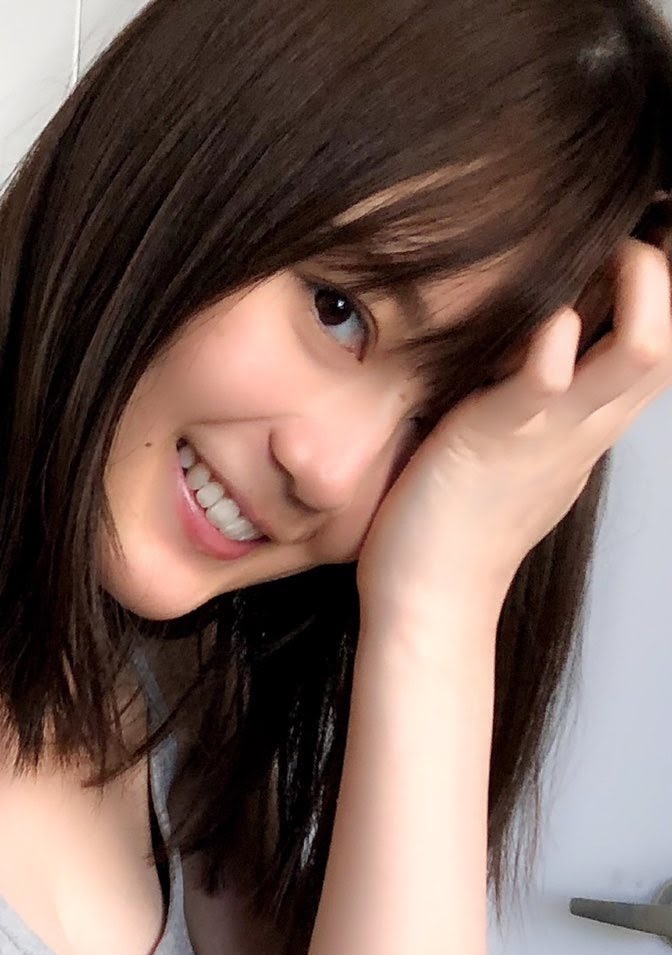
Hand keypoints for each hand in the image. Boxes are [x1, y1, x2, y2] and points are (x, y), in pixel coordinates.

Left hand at [356, 229, 671, 620]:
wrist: (429, 599)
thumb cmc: (456, 523)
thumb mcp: (517, 448)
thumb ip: (534, 399)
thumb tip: (531, 349)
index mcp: (594, 420)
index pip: (663, 341)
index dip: (664, 287)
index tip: (636, 241)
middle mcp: (590, 420)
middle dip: (668, 268)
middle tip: (628, 233)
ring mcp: (552, 429)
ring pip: (646, 351)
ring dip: (638, 286)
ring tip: (604, 255)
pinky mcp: (498, 437)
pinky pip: (548, 382)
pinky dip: (554, 345)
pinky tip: (549, 320)